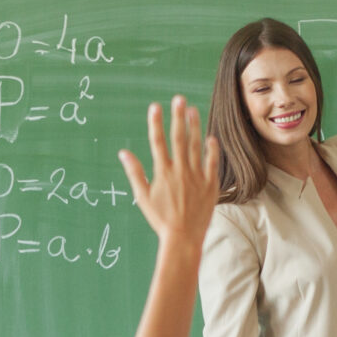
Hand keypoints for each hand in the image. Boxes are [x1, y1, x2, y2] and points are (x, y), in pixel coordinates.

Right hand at [120, 98, 221, 250]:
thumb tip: (123, 153)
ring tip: (193, 110)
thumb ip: (135, 173)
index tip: (155, 106)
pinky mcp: (210, 185)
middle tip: (178, 99)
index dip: (156, 123)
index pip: (158, 142)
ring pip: (196, 146)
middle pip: (178, 138)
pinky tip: (210, 137)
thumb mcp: (143, 197)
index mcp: (163, 173)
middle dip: (178, 117)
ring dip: (194, 127)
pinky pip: (212, 163)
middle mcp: (180, 171)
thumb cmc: (160, 219)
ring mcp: (197, 177)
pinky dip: (212, 150)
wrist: (183, 238)